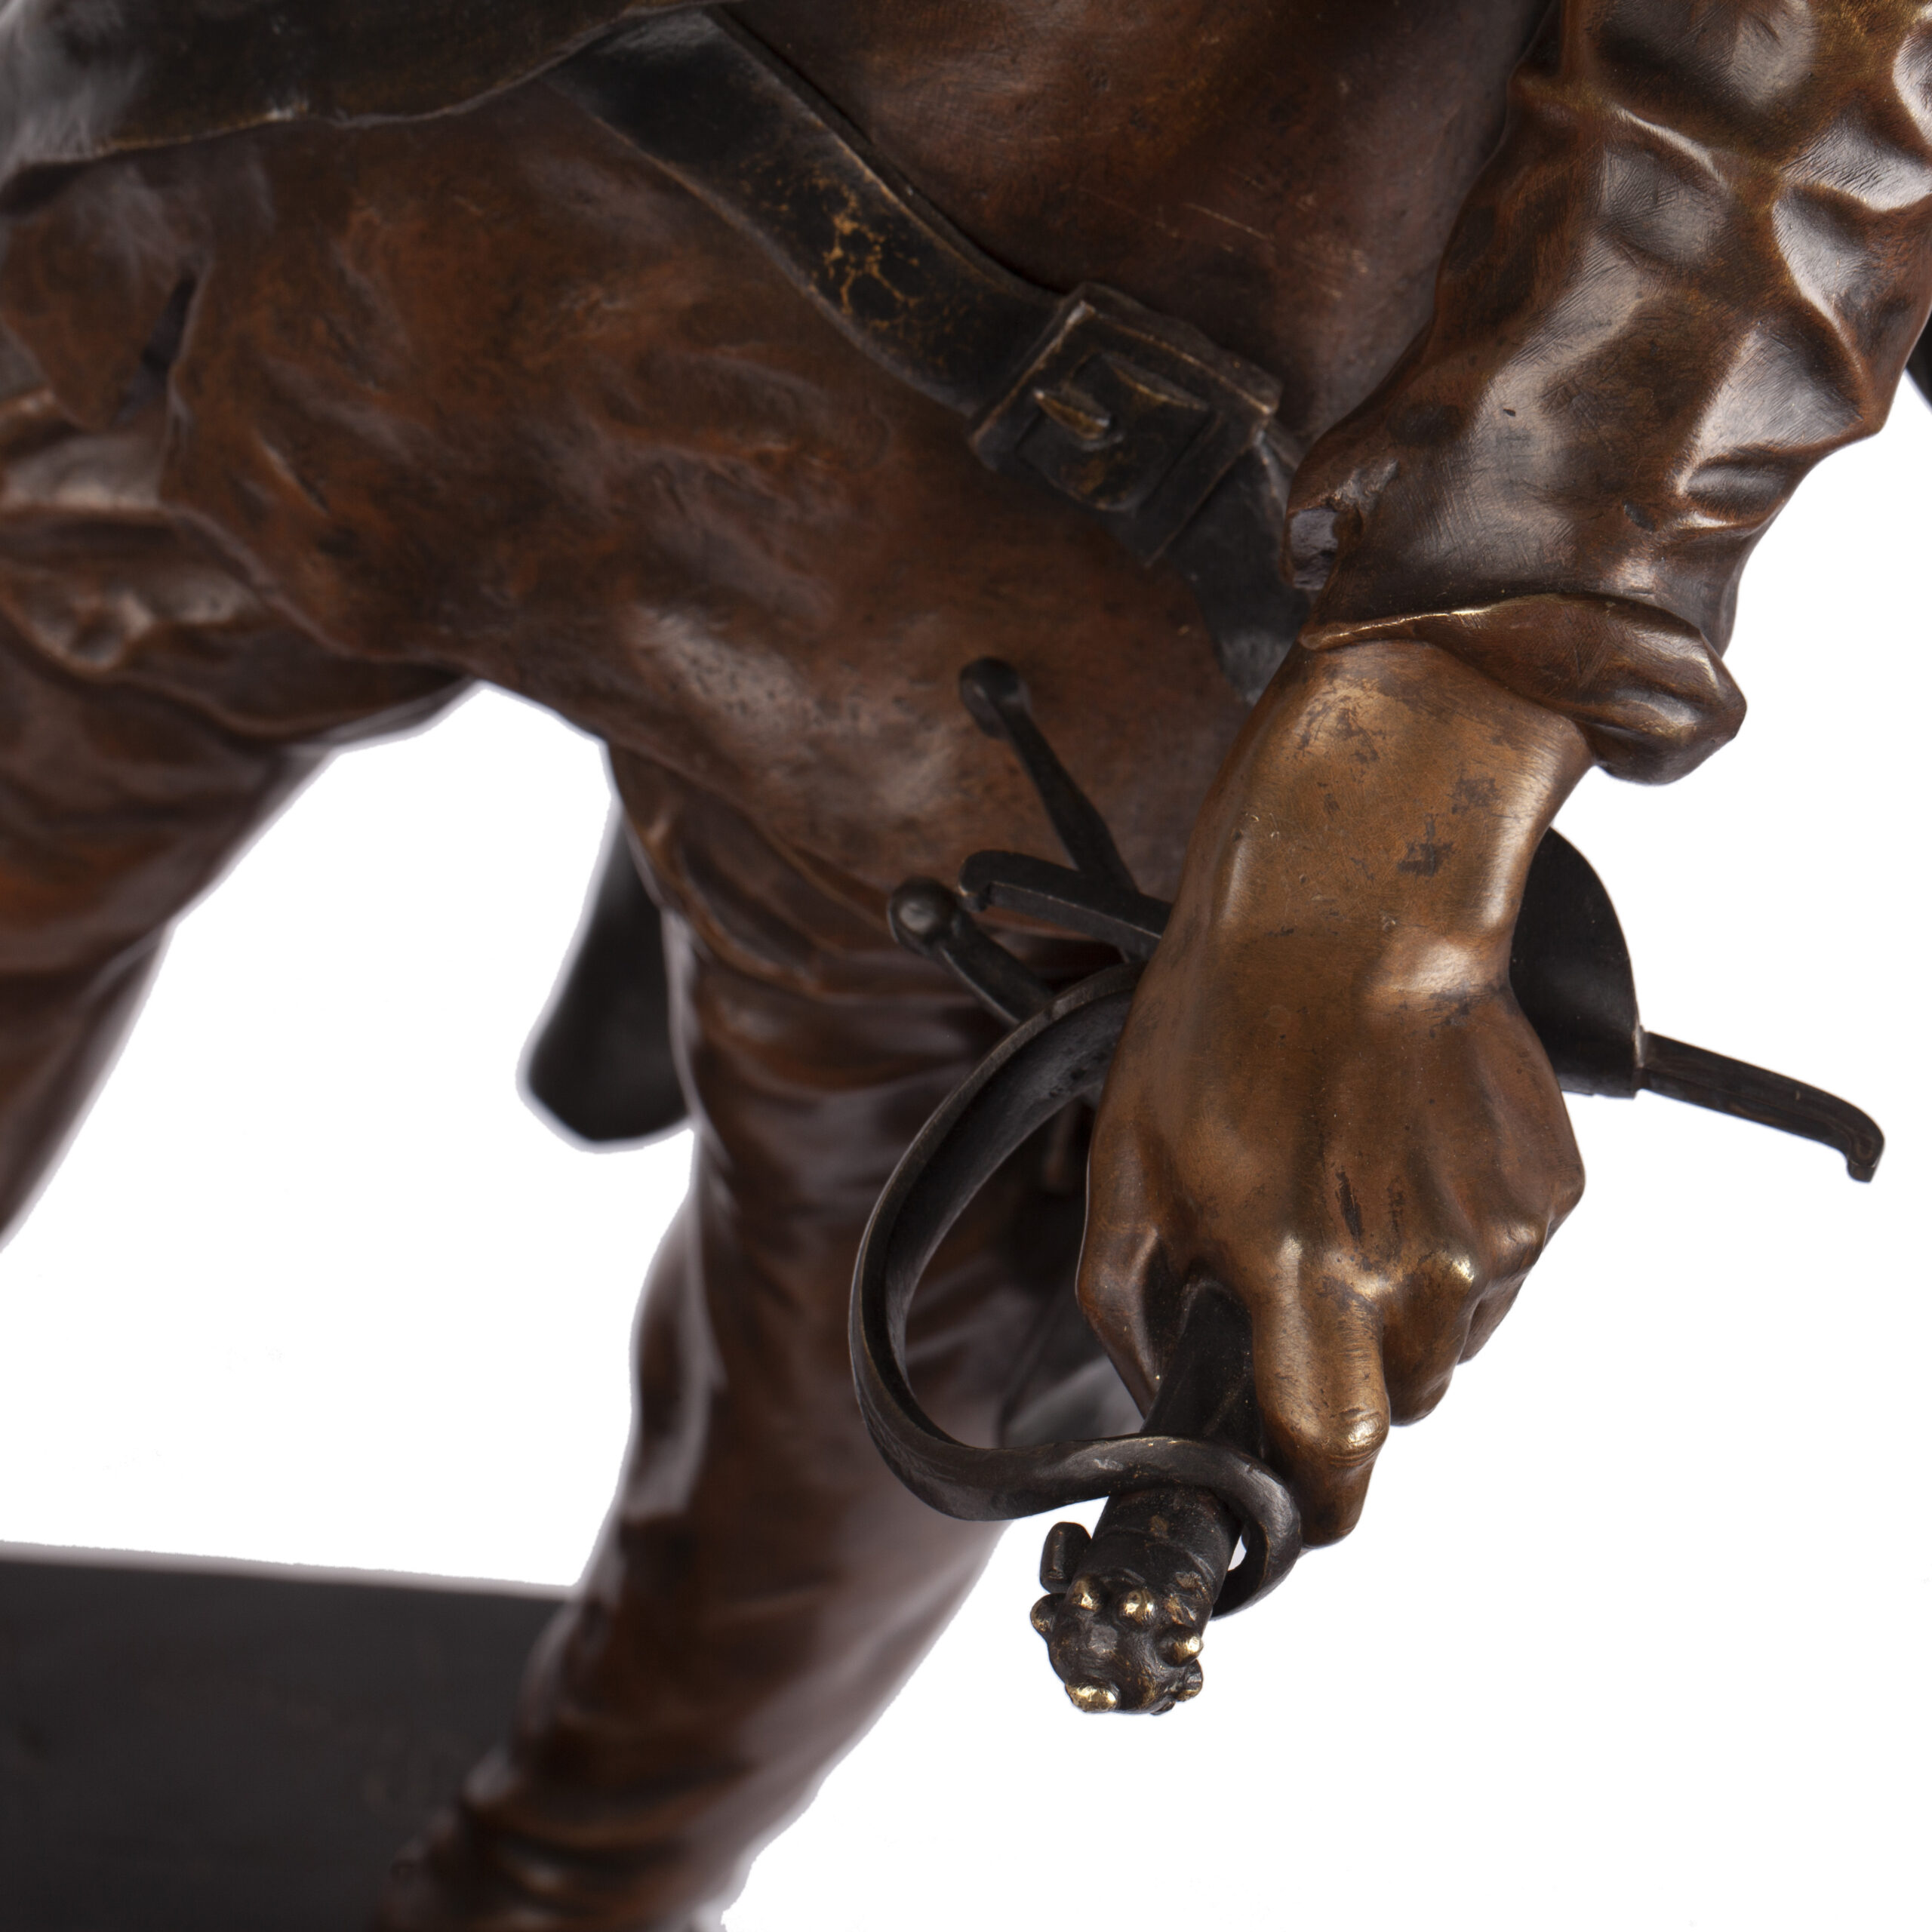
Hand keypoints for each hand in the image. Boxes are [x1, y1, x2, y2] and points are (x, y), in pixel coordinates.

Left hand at [1078, 643, 1591, 1543]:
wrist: (1355, 905)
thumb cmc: (1228, 1020)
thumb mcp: (1129, 1156)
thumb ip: (1126, 1298)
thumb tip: (1150, 1380)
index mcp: (1303, 1270)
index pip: (1335, 1452)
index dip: (1318, 1498)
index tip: (1304, 1498)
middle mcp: (1417, 1270)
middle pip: (1399, 1402)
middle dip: (1352, 1367)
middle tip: (1309, 1273)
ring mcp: (1498, 1233)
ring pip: (1456, 1338)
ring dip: (1406, 1300)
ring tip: (1357, 1186)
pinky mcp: (1548, 1190)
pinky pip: (1503, 1267)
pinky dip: (1456, 1239)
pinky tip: (1408, 1155)